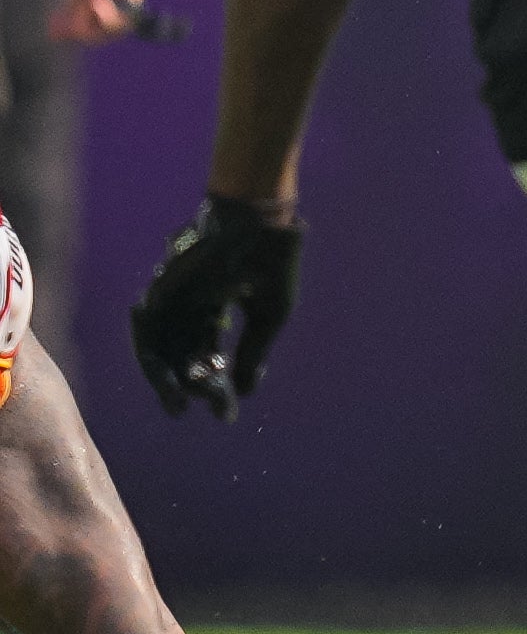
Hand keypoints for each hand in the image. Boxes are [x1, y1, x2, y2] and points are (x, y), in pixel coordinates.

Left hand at [50, 0, 141, 42]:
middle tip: (68, 27)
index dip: (112, 18)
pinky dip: (67, 19)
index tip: (94, 4)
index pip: (129, 15)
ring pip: (92, 20)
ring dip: (75, 28)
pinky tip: (54, 25)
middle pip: (111, 25)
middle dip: (90, 29)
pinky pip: (78, 9)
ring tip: (56, 29)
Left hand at [132, 198, 302, 418]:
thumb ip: (254, 351)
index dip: (216, 386)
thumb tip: (245, 392)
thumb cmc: (273, 261)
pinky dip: (151, 350)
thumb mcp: (270, 314)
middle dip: (184, 387)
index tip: (226, 414)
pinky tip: (164, 373)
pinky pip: (147, 326)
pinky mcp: (163, 287)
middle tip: (186, 413)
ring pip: (158, 346)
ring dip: (163, 377)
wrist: (260, 219)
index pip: (209, 357)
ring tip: (176, 403)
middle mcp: (188, 307)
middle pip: (179, 356)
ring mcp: (174, 297)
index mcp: (215, 310)